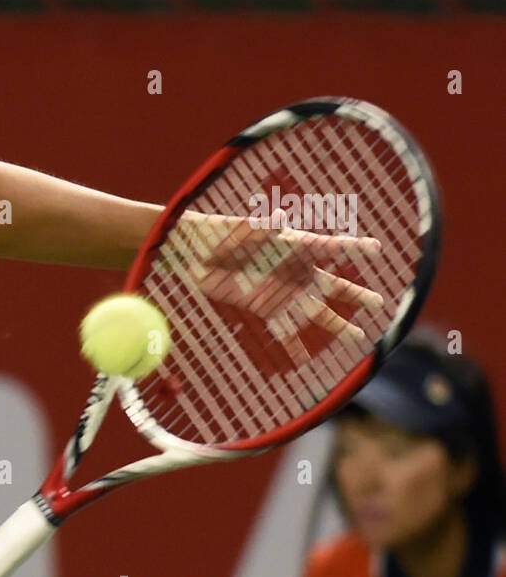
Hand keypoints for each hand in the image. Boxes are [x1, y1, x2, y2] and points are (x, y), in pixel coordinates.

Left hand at [163, 210, 384, 367]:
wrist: (196, 252)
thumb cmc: (222, 234)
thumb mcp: (243, 230)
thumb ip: (262, 227)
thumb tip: (280, 217)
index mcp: (293, 247)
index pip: (330, 247)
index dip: (353, 247)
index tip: (377, 249)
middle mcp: (293, 271)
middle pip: (331, 286)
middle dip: (355, 296)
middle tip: (379, 303)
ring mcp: (280, 291)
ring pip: (313, 311)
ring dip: (335, 326)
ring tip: (359, 338)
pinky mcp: (262, 306)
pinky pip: (282, 328)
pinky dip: (292, 343)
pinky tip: (303, 359)